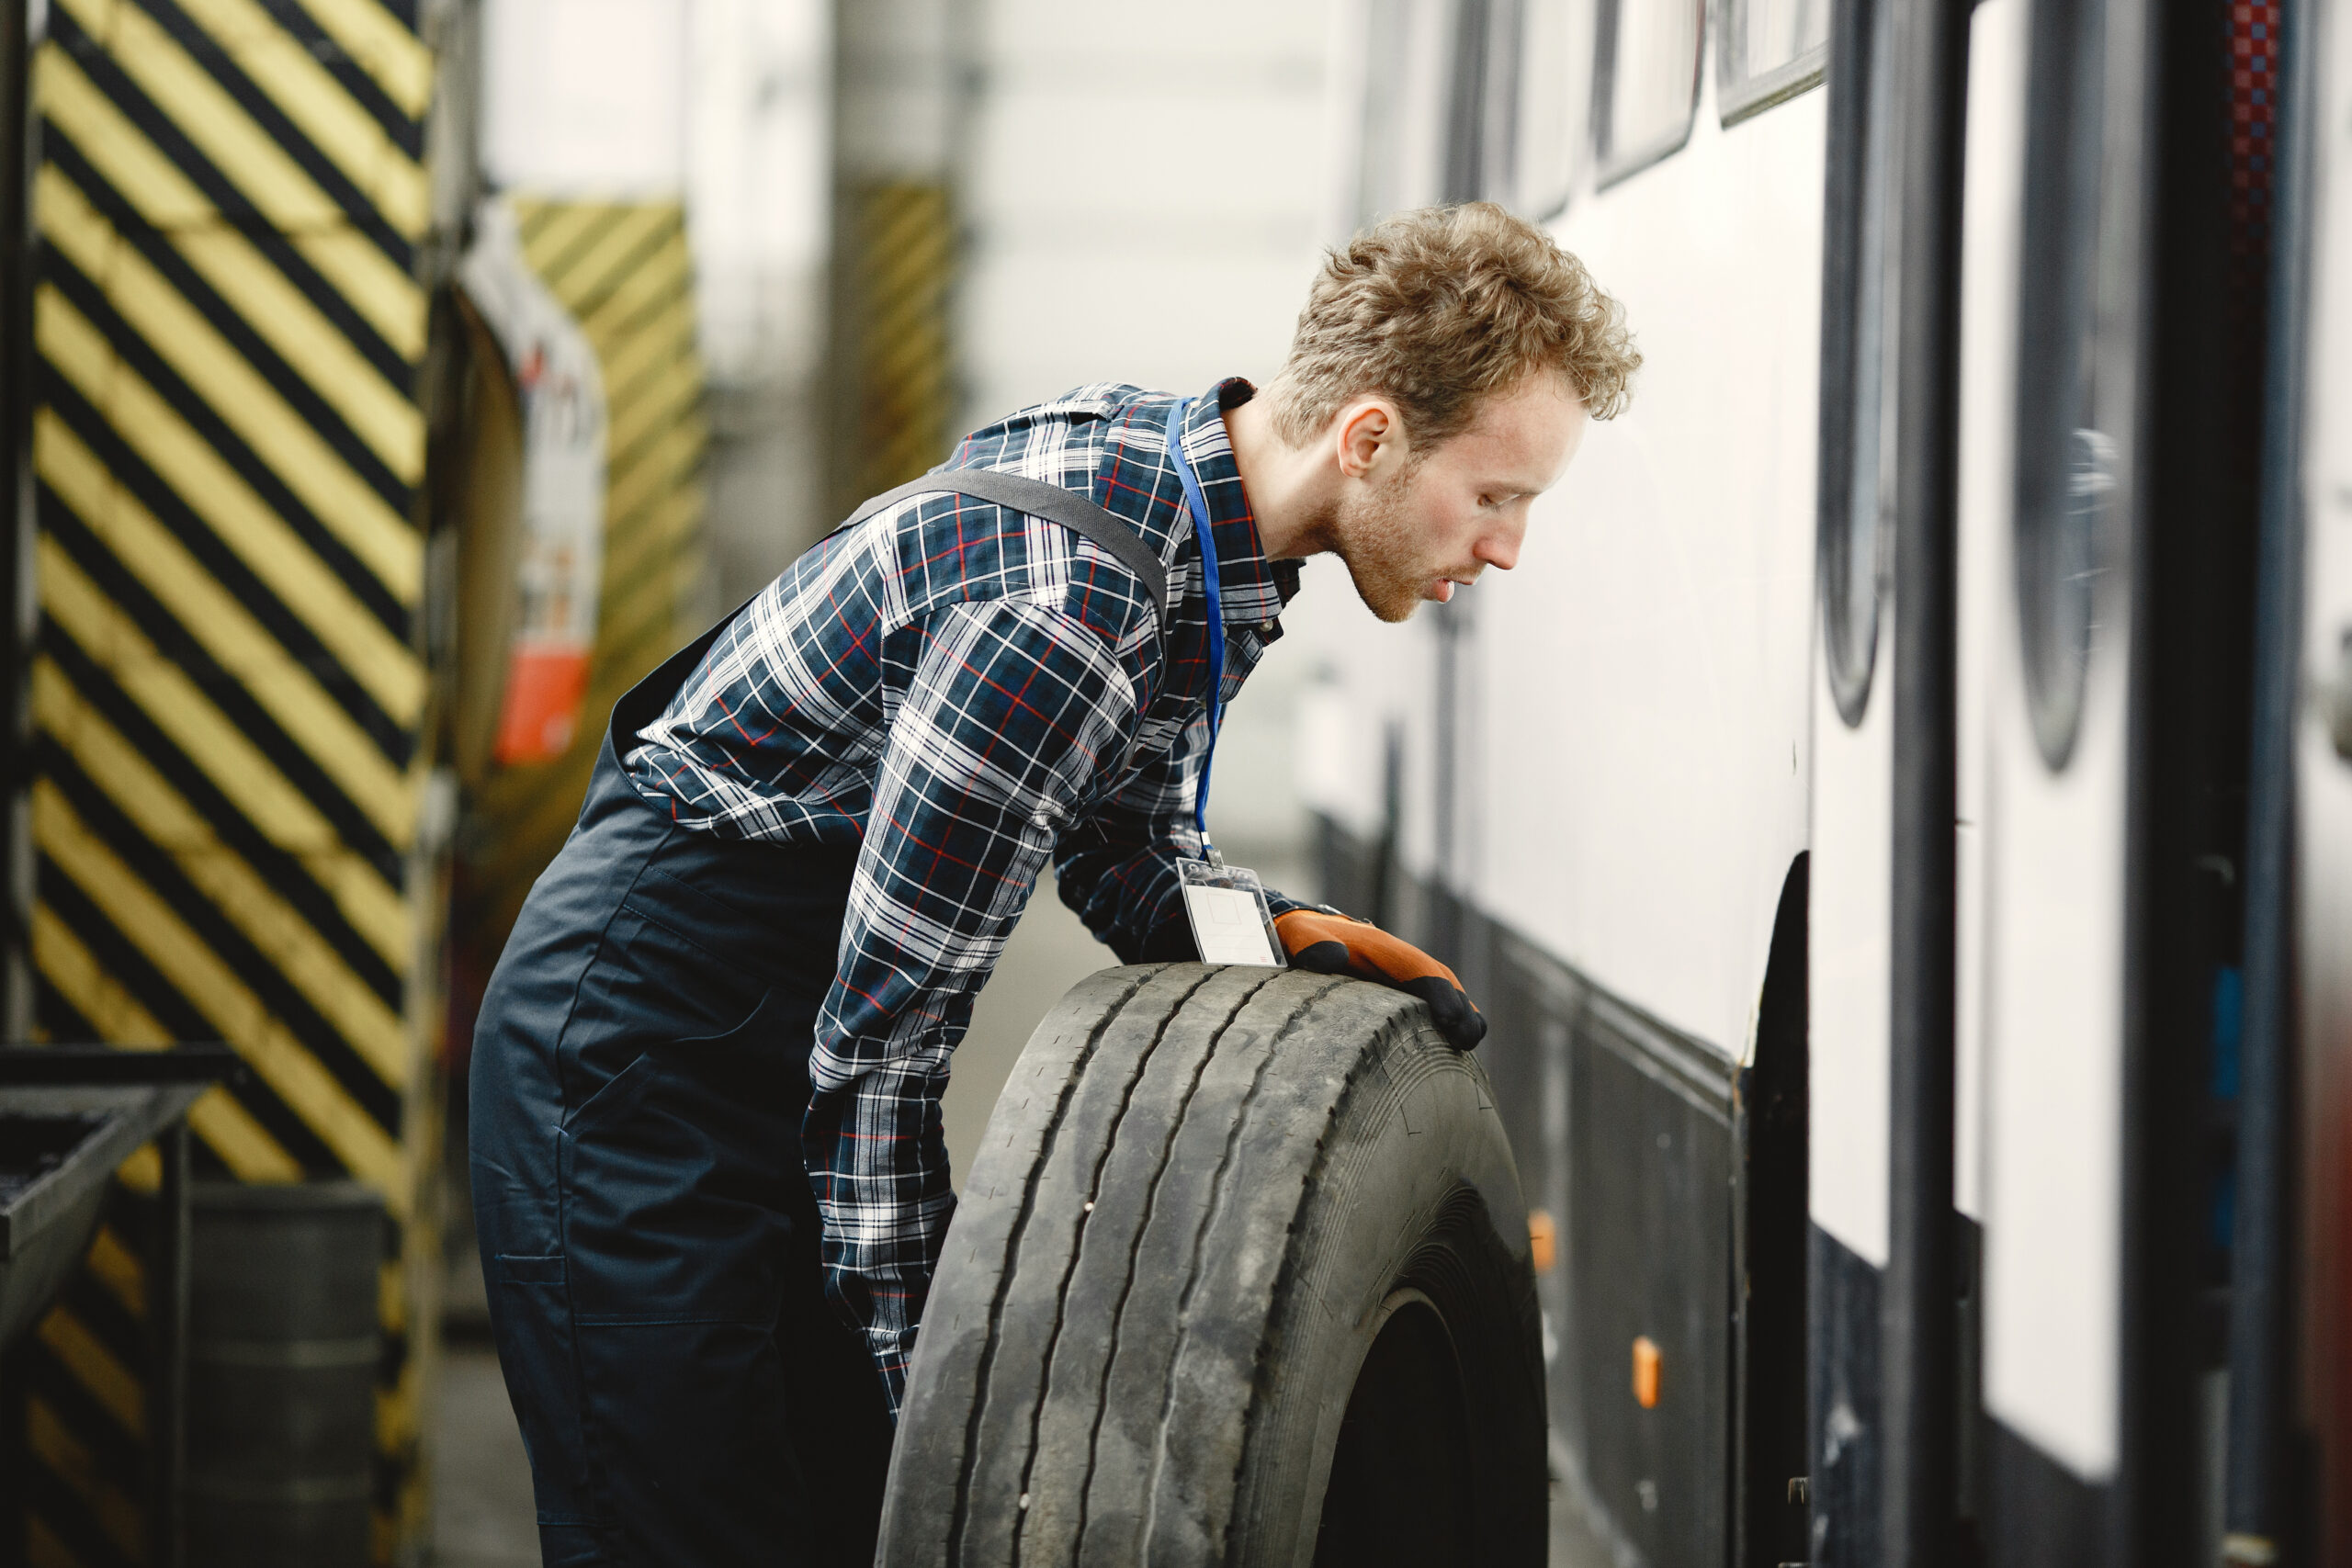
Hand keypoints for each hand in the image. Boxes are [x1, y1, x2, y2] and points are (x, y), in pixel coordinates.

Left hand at [1273, 909, 1486, 1049]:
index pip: (1415, 967)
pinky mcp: (1394, 986)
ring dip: (1459, 1010)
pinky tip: (1452, 1042)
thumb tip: (1331, 957)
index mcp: (1376, 945)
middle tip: (1467, 1039)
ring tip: (1469, 1042)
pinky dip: (1445, 1012)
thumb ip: (1311, 944)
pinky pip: (1426, 996)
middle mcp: (1394, 956)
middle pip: (1437, 976)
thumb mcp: (1297, 938)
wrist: (1293, 932)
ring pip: (1439, 986)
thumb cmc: (1294, 940)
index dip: (1437, 990)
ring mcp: (1396, 970)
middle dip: (1457, 1004)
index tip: (1450, 1018)